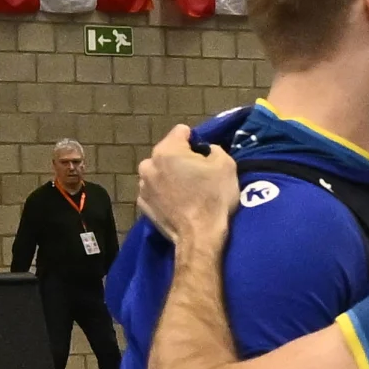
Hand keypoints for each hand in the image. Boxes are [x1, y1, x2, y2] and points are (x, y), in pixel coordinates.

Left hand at [135, 127, 240, 248]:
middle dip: (180, 159)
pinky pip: (154, 190)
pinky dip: (164, 193)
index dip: (195, 141)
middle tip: (197, 176)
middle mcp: (148, 164)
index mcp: (167, 150)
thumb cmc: (213, 198)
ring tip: (186, 192)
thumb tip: (206, 151)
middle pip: (168, 152)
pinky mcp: (142, 204)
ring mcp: (142, 185)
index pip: (181, 131)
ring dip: (170, 176)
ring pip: (158, 171)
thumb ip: (214, 149)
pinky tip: (177, 203)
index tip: (204, 155)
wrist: (199, 237)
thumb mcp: (226, 165)